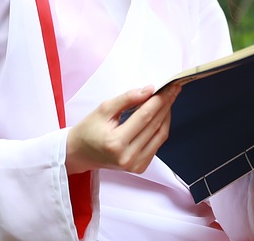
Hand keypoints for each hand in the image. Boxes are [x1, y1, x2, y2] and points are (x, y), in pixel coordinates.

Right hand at [66, 84, 180, 174]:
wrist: (80, 153)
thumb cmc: (89, 130)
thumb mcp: (104, 109)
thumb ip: (127, 98)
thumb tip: (149, 90)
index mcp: (116, 143)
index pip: (145, 117)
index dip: (159, 100)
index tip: (169, 86)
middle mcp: (127, 157)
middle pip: (155, 125)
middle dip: (166, 104)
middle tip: (173, 89)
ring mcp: (135, 165)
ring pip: (160, 135)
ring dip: (166, 115)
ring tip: (169, 99)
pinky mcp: (140, 167)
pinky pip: (157, 144)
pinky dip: (161, 127)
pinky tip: (161, 114)